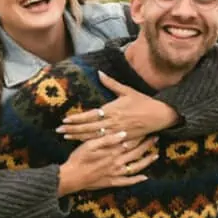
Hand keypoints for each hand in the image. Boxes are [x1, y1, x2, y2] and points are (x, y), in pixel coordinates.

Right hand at [57, 129, 158, 195]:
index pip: (130, 141)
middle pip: (136, 152)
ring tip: (156, 155)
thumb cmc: (79, 158)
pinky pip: (128, 182)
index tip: (148, 129)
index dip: (140, 135)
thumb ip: (108, 139)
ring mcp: (116, 173)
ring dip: (147, 161)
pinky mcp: (113, 182)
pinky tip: (144, 177)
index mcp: (112, 151)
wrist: (72, 177)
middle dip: (147, 145)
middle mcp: (117, 162)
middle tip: (156, 138)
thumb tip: (123, 133)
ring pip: (136, 167)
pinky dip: (137, 180)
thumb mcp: (90, 144)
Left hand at [59, 74, 177, 140]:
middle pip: (88, 128)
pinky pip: (105, 143)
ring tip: (67, 137)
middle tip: (59, 131)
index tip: (65, 120)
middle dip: (73, 129)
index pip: (90, 115)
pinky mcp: (122, 139)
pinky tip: (84, 145)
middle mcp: (113, 122)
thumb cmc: (143, 101)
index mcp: (112, 110)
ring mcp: (117, 132)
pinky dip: (94, 144)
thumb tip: (99, 72)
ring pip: (95, 137)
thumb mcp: (127, 90)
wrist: (159, 115)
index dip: (77, 119)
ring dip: (79, 137)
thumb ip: (111, 83)